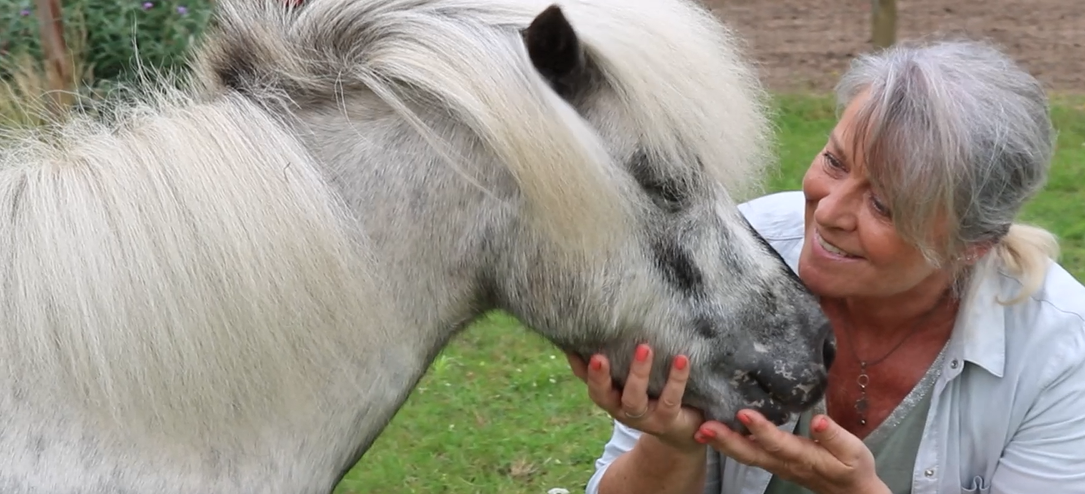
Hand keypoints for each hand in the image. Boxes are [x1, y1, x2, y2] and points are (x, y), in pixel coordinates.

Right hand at [566, 344, 705, 452]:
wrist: (682, 431)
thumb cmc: (652, 394)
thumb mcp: (632, 379)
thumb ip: (620, 359)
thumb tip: (603, 326)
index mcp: (610, 396)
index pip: (588, 381)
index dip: (580, 368)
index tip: (573, 348)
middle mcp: (621, 409)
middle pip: (602, 396)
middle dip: (599, 377)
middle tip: (598, 356)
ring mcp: (643, 417)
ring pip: (634, 399)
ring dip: (638, 373)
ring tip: (644, 348)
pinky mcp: (667, 419)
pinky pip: (670, 399)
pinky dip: (676, 379)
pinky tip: (681, 359)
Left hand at [695, 410, 889, 493]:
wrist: (851, 492)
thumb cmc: (853, 468)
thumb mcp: (853, 451)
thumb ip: (834, 436)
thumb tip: (818, 421)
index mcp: (804, 457)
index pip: (779, 443)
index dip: (761, 429)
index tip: (743, 412)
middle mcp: (784, 463)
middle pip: (752, 453)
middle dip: (727, 440)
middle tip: (705, 426)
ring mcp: (776, 465)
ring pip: (746, 455)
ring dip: (722, 443)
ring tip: (701, 429)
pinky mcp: (773, 462)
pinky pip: (747, 454)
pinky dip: (729, 444)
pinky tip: (714, 432)